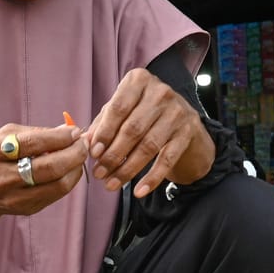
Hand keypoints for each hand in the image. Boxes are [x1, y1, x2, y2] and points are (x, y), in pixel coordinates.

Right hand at [0, 122, 91, 216]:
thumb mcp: (2, 137)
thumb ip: (34, 133)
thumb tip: (69, 130)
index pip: (32, 144)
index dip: (59, 137)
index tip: (75, 131)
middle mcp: (0, 178)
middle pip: (48, 168)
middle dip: (74, 154)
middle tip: (83, 144)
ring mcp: (13, 198)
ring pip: (57, 185)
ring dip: (75, 168)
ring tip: (79, 156)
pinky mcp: (26, 209)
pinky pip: (56, 194)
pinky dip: (68, 179)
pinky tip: (69, 169)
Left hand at [83, 69, 216, 198]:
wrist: (183, 122)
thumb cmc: (143, 114)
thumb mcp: (123, 111)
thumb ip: (102, 123)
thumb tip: (84, 142)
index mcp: (139, 81)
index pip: (117, 108)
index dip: (104, 133)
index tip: (93, 153)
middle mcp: (161, 92)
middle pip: (132, 129)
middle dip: (113, 155)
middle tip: (99, 173)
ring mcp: (177, 112)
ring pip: (148, 146)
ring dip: (127, 169)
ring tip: (111, 184)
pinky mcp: (188, 132)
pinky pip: (167, 159)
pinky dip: (152, 178)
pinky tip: (138, 191)